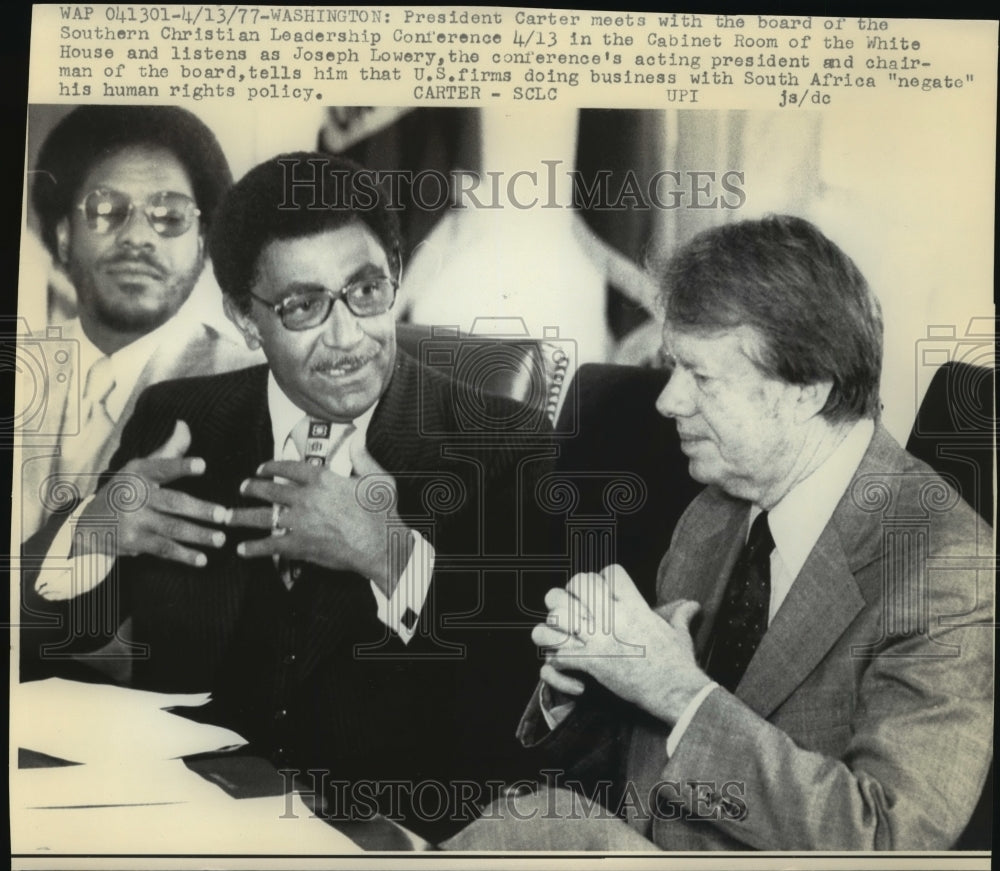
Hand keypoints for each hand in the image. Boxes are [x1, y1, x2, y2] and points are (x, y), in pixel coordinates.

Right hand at [79, 421, 228, 566]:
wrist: (88, 524)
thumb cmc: (127, 490)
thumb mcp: (141, 467)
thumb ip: (168, 450)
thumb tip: (184, 424)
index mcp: (140, 472)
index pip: (163, 466)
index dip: (182, 465)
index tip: (202, 465)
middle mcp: (135, 495)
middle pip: (174, 502)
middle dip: (201, 510)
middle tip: (224, 515)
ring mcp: (133, 520)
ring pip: (172, 527)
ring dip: (198, 535)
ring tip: (221, 539)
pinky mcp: (133, 541)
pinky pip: (164, 548)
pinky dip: (184, 555)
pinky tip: (203, 560)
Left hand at [227, 440, 412, 595]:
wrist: (382, 545)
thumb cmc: (382, 513)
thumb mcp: (378, 478)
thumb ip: (363, 457)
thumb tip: (355, 440)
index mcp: (323, 479)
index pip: (289, 467)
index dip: (271, 465)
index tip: (261, 467)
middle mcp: (306, 498)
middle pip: (270, 489)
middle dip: (252, 488)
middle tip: (242, 488)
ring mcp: (300, 522)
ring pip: (263, 516)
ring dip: (242, 516)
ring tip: (228, 516)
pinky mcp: (300, 545)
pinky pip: (271, 546)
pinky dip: (254, 549)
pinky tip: (242, 549)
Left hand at [531, 564, 710, 724]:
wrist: (677, 693)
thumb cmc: (680, 663)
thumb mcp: (680, 634)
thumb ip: (681, 615)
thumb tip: (694, 605)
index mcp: (634, 605)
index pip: (608, 572)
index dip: (601, 580)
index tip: (601, 595)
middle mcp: (614, 616)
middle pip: (578, 583)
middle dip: (570, 594)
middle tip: (573, 612)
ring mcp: (601, 638)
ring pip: (558, 615)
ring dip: (556, 626)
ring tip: (562, 636)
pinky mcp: (592, 662)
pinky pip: (558, 653)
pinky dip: (558, 660)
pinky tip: (567, 664)